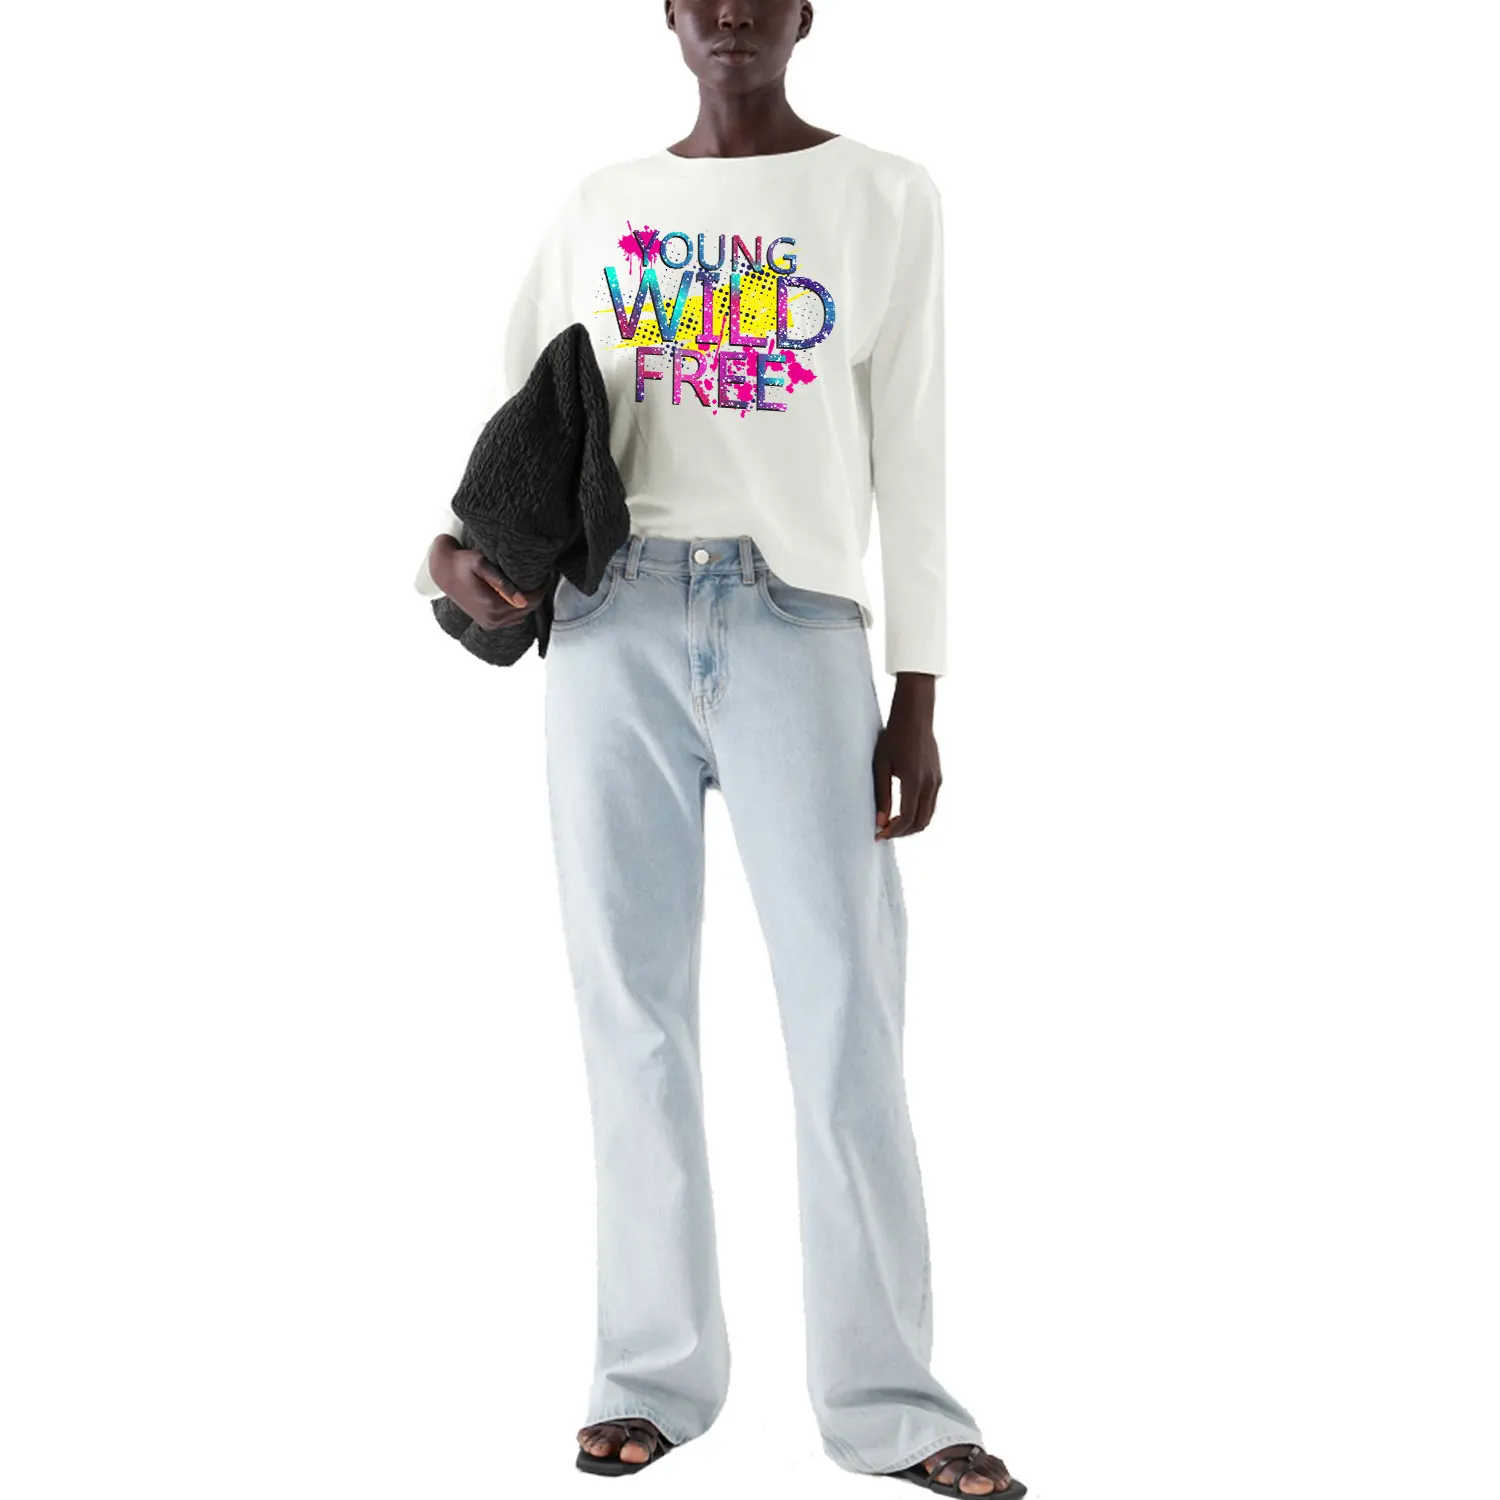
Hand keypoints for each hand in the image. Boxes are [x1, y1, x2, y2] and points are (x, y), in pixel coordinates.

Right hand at [429, 535, 550, 629]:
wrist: (443, 571)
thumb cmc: (462, 563)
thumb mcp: (481, 564)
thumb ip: (502, 582)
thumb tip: (522, 599)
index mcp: (493, 607)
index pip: (531, 601)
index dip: (541, 588)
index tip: (545, 575)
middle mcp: (493, 620)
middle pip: (528, 610)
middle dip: (537, 594)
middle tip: (541, 578)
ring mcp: (490, 623)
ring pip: (521, 616)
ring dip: (529, 602)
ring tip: (530, 584)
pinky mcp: (487, 623)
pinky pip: (512, 619)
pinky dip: (518, 608)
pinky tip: (517, 594)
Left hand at [873, 673, 940, 838]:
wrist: (915, 717)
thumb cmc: (893, 738)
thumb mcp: (881, 765)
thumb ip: (882, 794)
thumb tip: (880, 820)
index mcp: (913, 780)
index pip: (907, 818)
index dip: (893, 831)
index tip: (879, 835)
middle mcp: (929, 783)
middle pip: (921, 822)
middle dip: (903, 832)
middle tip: (885, 832)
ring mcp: (937, 781)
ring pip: (929, 816)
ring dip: (912, 825)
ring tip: (892, 824)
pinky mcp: (939, 778)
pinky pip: (931, 804)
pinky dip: (919, 814)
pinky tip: (902, 810)